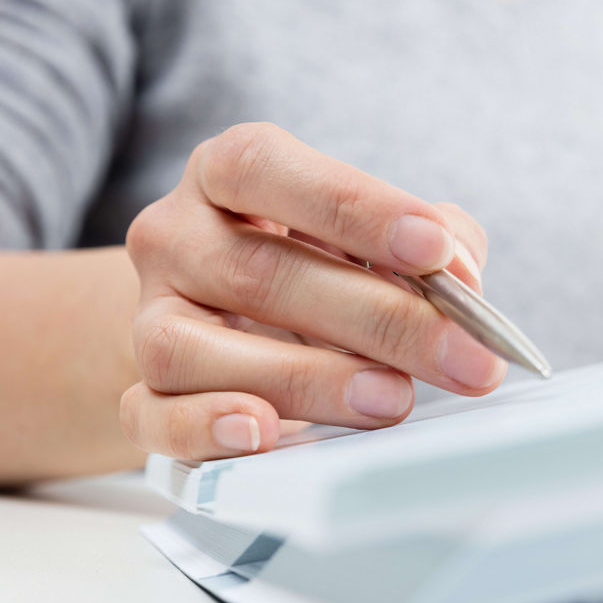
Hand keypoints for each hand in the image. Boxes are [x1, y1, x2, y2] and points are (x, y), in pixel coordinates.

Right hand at [119, 123, 501, 460]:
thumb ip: (429, 241)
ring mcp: (150, 318)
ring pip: (194, 350)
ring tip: (391, 399)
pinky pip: (151, 417)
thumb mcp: (372, 235)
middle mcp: (174, 237)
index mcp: (225, 175)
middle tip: (462, 357)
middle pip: (259, 274)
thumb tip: (461, 278)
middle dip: (378, 319)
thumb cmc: (316, 267)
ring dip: (304, 380)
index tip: (436, 249)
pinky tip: (262, 432)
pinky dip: (204, 428)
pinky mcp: (139, 396)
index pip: (267, 170)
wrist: (223, 321)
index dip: (354, 208)